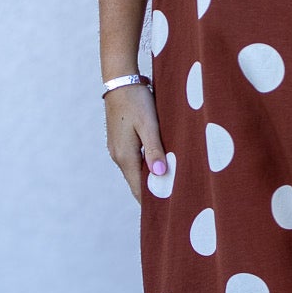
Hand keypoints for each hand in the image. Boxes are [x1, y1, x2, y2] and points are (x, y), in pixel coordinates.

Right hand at [106, 82, 167, 202]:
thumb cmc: (136, 100)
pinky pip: (134, 160)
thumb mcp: (149, 124)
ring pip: (136, 171)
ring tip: (170, 186)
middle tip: (174, 202)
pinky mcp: (120, 140)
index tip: (168, 211)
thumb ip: (155, 149)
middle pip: (137, 182)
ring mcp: (117, 148)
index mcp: (125, 156)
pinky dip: (146, 166)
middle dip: (153, 191)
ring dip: (150, 178)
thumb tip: (160, 173)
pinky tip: (159, 165)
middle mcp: (118, 155)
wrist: (120, 80)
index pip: (138, 188)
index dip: (152, 201)